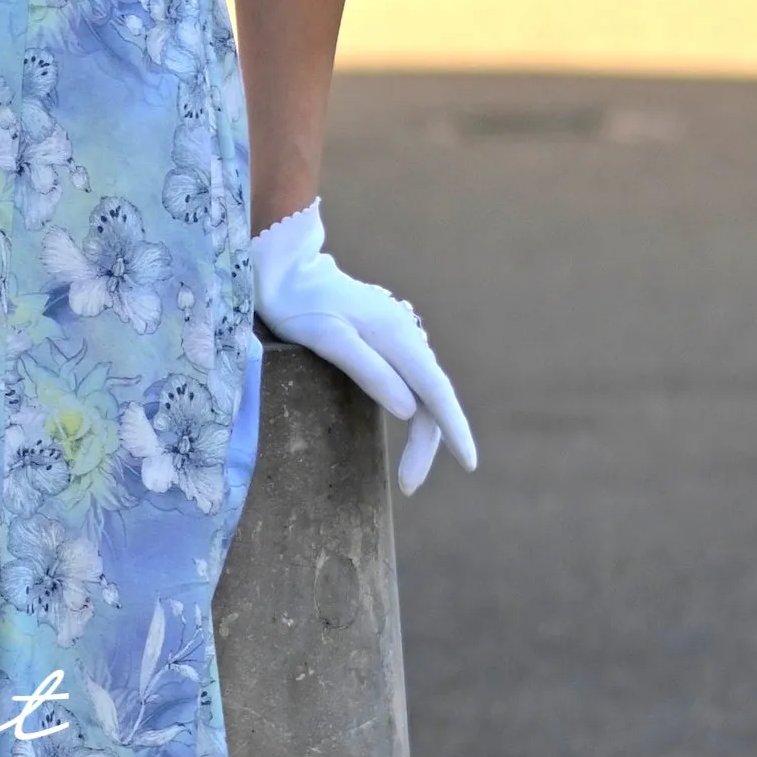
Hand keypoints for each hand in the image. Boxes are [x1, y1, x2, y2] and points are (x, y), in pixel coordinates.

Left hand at [249, 197, 475, 496]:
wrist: (287, 270)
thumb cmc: (300, 306)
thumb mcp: (328, 340)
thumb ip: (370, 373)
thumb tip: (409, 411)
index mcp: (396, 338)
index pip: (436, 392)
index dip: (454, 429)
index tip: (469, 463)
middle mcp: (406, 336)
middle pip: (431, 398)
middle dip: (428, 445)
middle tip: (409, 486)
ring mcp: (398, 337)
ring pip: (423, 391)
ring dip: (423, 432)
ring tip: (409, 474)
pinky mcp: (385, 340)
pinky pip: (411, 381)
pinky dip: (416, 411)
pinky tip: (412, 430)